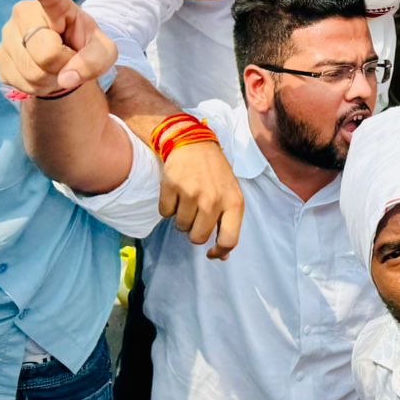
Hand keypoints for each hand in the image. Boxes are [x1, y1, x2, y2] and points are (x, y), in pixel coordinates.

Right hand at [0, 0, 116, 94]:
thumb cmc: (84, 48)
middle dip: (63, 64)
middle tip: (67, 58)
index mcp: (58, 6)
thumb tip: (67, 79)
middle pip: (46, 52)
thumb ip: (94, 62)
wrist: (63, 62)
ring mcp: (8, 34)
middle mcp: (26, 14)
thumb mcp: (102, 53)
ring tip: (54, 66)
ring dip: (50, 78)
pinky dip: (36, 86)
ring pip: (31, 71)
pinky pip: (19, 81)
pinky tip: (40, 73)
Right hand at [159, 140, 244, 259]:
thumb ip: (228, 224)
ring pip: (181, 227)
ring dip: (182, 218)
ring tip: (188, 199)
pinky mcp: (172, 187)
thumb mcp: (230, 196)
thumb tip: (222, 256)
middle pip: (198, 238)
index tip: (211, 252)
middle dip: (195, 230)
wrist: (195, 144)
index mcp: (234, 203)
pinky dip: (168, 207)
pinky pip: (165, 214)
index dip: (219, 251)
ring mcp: (192, 193)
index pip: (229, 240)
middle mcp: (214, 200)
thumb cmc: (216, 174)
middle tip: (197, 214)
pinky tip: (177, 192)